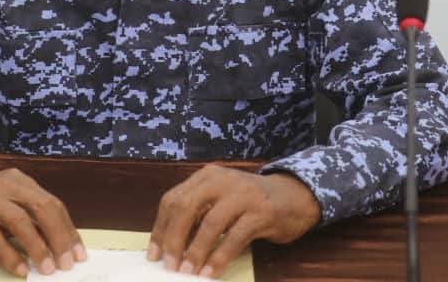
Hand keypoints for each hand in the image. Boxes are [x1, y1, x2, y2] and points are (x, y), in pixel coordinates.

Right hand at [0, 164, 86, 277]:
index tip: (79, 253)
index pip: (52, 203)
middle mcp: (3, 183)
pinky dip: (8, 254)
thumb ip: (24, 217)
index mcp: (17, 180)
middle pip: (42, 207)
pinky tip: (19, 269)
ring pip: (19, 220)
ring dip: (37, 247)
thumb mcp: (2, 204)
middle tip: (68, 263)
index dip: (68, 229)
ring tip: (47, 269)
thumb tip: (54, 246)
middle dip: (58, 237)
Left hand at [147, 165, 319, 277]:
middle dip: (174, 239)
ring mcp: (242, 194)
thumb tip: (170, 244)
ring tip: (187, 272)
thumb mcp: (221, 198)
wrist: (293, 196)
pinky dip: (220, 257)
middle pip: (186, 207)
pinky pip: (235, 237)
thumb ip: (198, 212)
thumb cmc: (250, 202)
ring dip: (196, 251)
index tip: (154, 253)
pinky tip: (211, 272)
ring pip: (210, 224)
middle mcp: (222, 180)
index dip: (160, 228)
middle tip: (168, 265)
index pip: (173, 199)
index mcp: (206, 176)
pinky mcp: (261, 212)